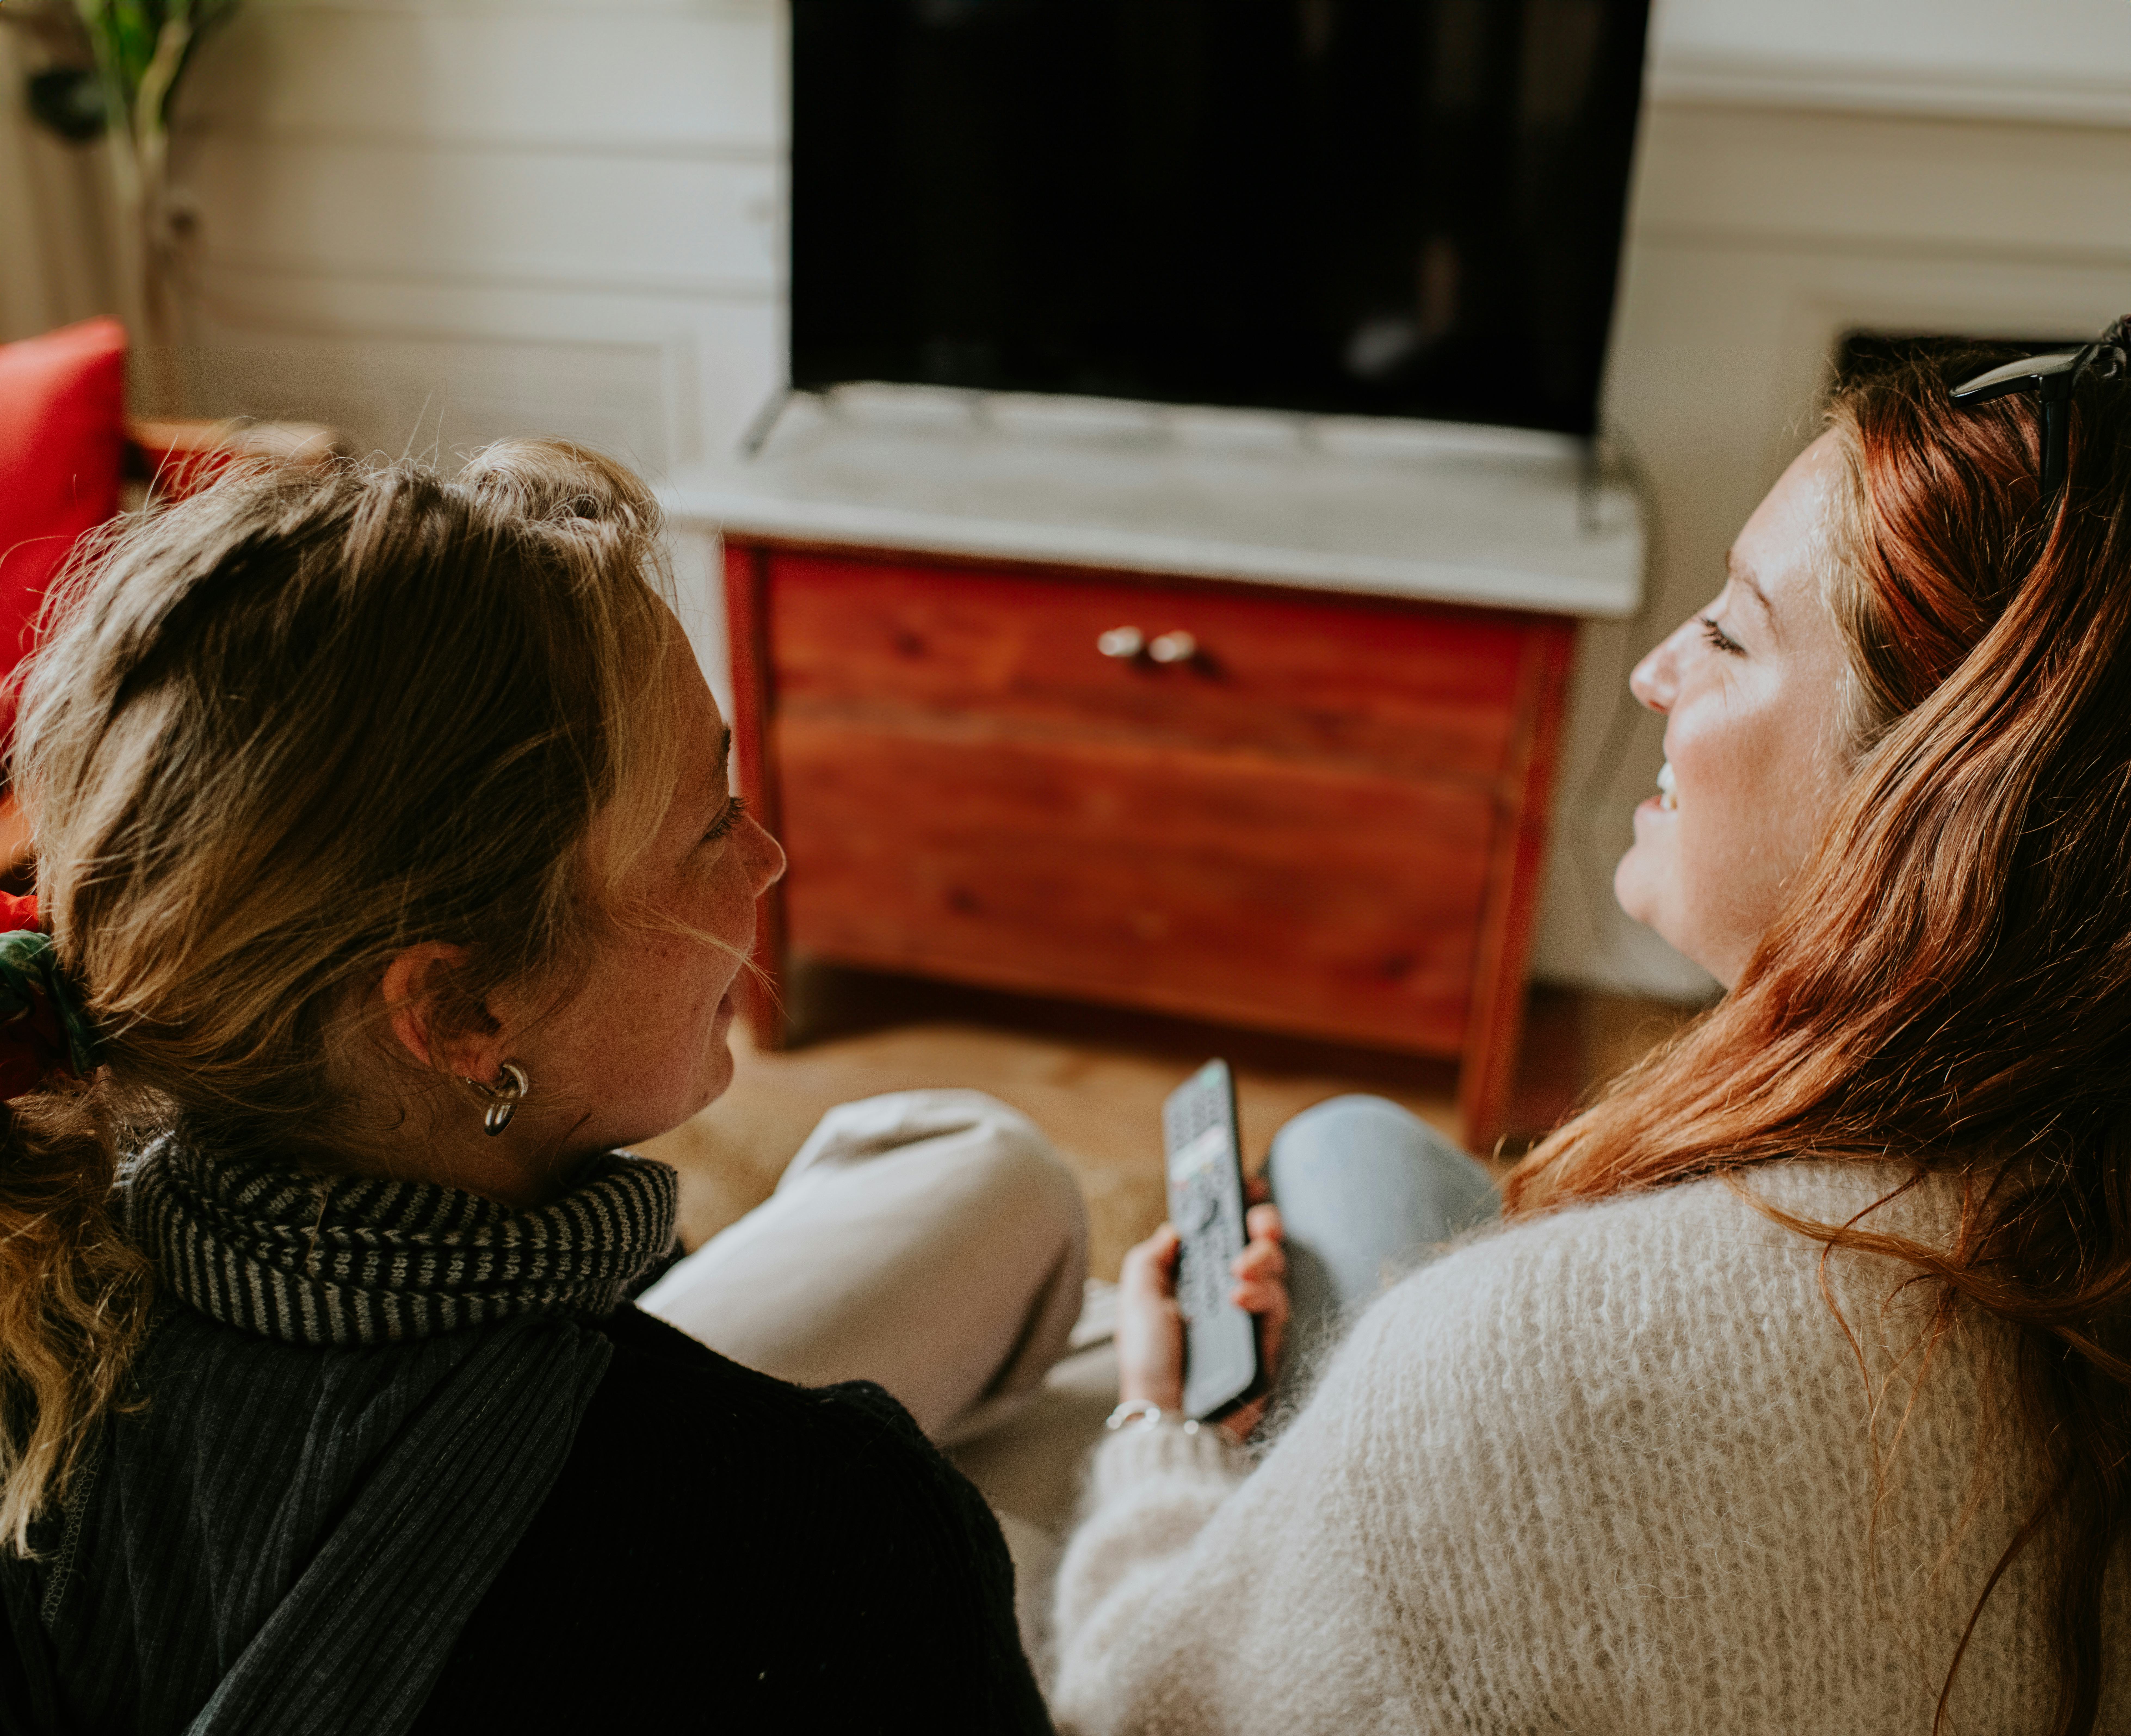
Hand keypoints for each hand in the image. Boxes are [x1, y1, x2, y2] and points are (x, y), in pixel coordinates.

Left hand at [1116, 1199, 1287, 1442]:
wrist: (1165, 1412)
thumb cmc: (1147, 1361)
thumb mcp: (1137, 1297)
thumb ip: (1152, 1258)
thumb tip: (1173, 1231)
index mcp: (1196, 1278)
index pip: (1225, 1231)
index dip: (1238, 1202)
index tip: (1246, 1177)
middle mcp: (1227, 1292)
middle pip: (1260, 1243)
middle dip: (1263, 1221)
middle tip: (1256, 1219)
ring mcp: (1250, 1317)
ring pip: (1276, 1270)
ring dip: (1261, 1258)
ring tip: (1238, 1268)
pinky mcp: (1267, 1343)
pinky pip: (1278, 1307)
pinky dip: (1261, 1294)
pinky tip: (1239, 1296)